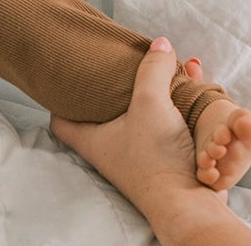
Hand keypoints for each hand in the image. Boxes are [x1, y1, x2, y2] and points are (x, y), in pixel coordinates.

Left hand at [51, 40, 250, 245]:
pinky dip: (171, 107)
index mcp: (91, 139)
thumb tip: (159, 43)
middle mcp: (109, 149)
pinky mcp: (162, 161)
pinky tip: (185, 89)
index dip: (58, 98)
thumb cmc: (158, 158)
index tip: (64, 77)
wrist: (192, 207)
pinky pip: (163, 125)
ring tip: (156, 69)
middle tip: (113, 64)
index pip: (59, 119)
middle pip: (100, 112)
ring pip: (137, 116)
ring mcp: (136, 157)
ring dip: (149, 94)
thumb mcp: (151, 103)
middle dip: (111, 87)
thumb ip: (153, 69)